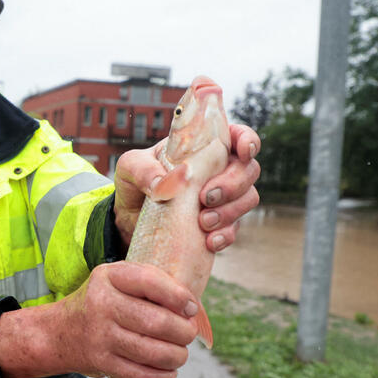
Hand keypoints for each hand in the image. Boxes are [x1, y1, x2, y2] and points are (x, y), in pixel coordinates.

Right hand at [0, 261, 197, 377]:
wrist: (60, 332)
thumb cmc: (103, 302)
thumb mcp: (119, 279)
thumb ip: (154, 283)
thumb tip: (192, 309)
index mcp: (110, 277)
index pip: (151, 282)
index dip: (179, 297)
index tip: (191, 308)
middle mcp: (102, 304)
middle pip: (157, 322)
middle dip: (184, 332)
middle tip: (188, 334)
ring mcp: (101, 336)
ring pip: (154, 352)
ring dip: (178, 356)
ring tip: (179, 354)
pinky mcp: (102, 363)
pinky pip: (142, 376)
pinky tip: (168, 373)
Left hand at [113, 123, 260, 252]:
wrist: (127, 220)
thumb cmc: (134, 184)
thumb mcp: (129, 167)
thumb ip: (143, 169)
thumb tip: (166, 184)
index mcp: (203, 148)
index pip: (238, 136)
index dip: (248, 141)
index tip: (243, 153)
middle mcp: (218, 170)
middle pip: (249, 170)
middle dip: (232, 184)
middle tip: (206, 198)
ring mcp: (222, 199)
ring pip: (248, 199)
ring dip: (230, 211)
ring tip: (203, 221)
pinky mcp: (218, 225)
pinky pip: (234, 230)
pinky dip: (224, 235)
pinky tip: (208, 241)